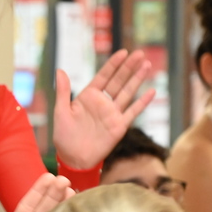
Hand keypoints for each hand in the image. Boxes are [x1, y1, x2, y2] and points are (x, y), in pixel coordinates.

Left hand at [53, 49, 154, 168]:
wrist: (74, 159)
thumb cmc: (64, 136)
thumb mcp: (61, 112)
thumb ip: (63, 92)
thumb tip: (59, 70)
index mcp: (88, 96)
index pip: (104, 76)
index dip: (113, 64)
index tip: (123, 52)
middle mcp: (102, 103)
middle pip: (118, 80)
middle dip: (129, 67)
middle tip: (140, 53)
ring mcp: (112, 114)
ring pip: (127, 92)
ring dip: (137, 79)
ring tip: (147, 64)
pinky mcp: (119, 126)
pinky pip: (133, 112)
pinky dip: (142, 102)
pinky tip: (152, 91)